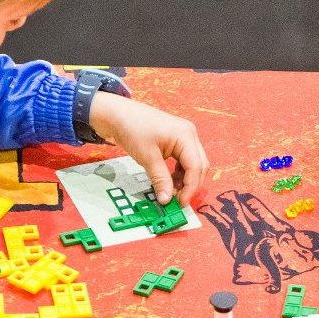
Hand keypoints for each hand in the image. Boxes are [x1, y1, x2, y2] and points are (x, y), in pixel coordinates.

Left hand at [88, 93, 209, 204]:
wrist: (118, 114)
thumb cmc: (133, 129)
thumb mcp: (147, 157)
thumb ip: (160, 179)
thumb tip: (166, 200)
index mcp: (186, 136)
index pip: (196, 167)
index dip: (190, 188)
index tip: (180, 203)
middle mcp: (190, 135)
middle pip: (200, 166)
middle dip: (191, 185)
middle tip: (177, 201)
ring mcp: (184, 137)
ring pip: (194, 164)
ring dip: (185, 180)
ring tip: (171, 192)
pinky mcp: (177, 140)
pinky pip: (185, 160)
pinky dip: (179, 173)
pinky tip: (170, 181)